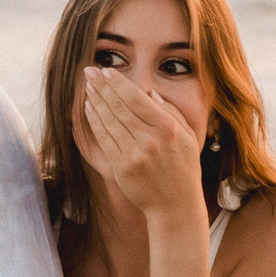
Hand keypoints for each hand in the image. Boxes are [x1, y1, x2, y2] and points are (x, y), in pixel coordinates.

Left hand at [78, 67, 203, 219]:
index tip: (106, 71)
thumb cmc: (183, 168)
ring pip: (109, 121)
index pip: (137, 99)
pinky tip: (89, 109)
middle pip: (119, 106)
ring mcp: (134, 154)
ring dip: (95, 100)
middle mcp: (150, 139)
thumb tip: (150, 93)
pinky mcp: (121, 167)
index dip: (119, 83)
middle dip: (101, 86)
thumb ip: (171, 112)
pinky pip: (104, 139)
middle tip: (89, 71)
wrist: (175, 205)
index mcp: (167, 128)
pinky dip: (94, 121)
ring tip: (87, 87)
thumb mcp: (188, 137)